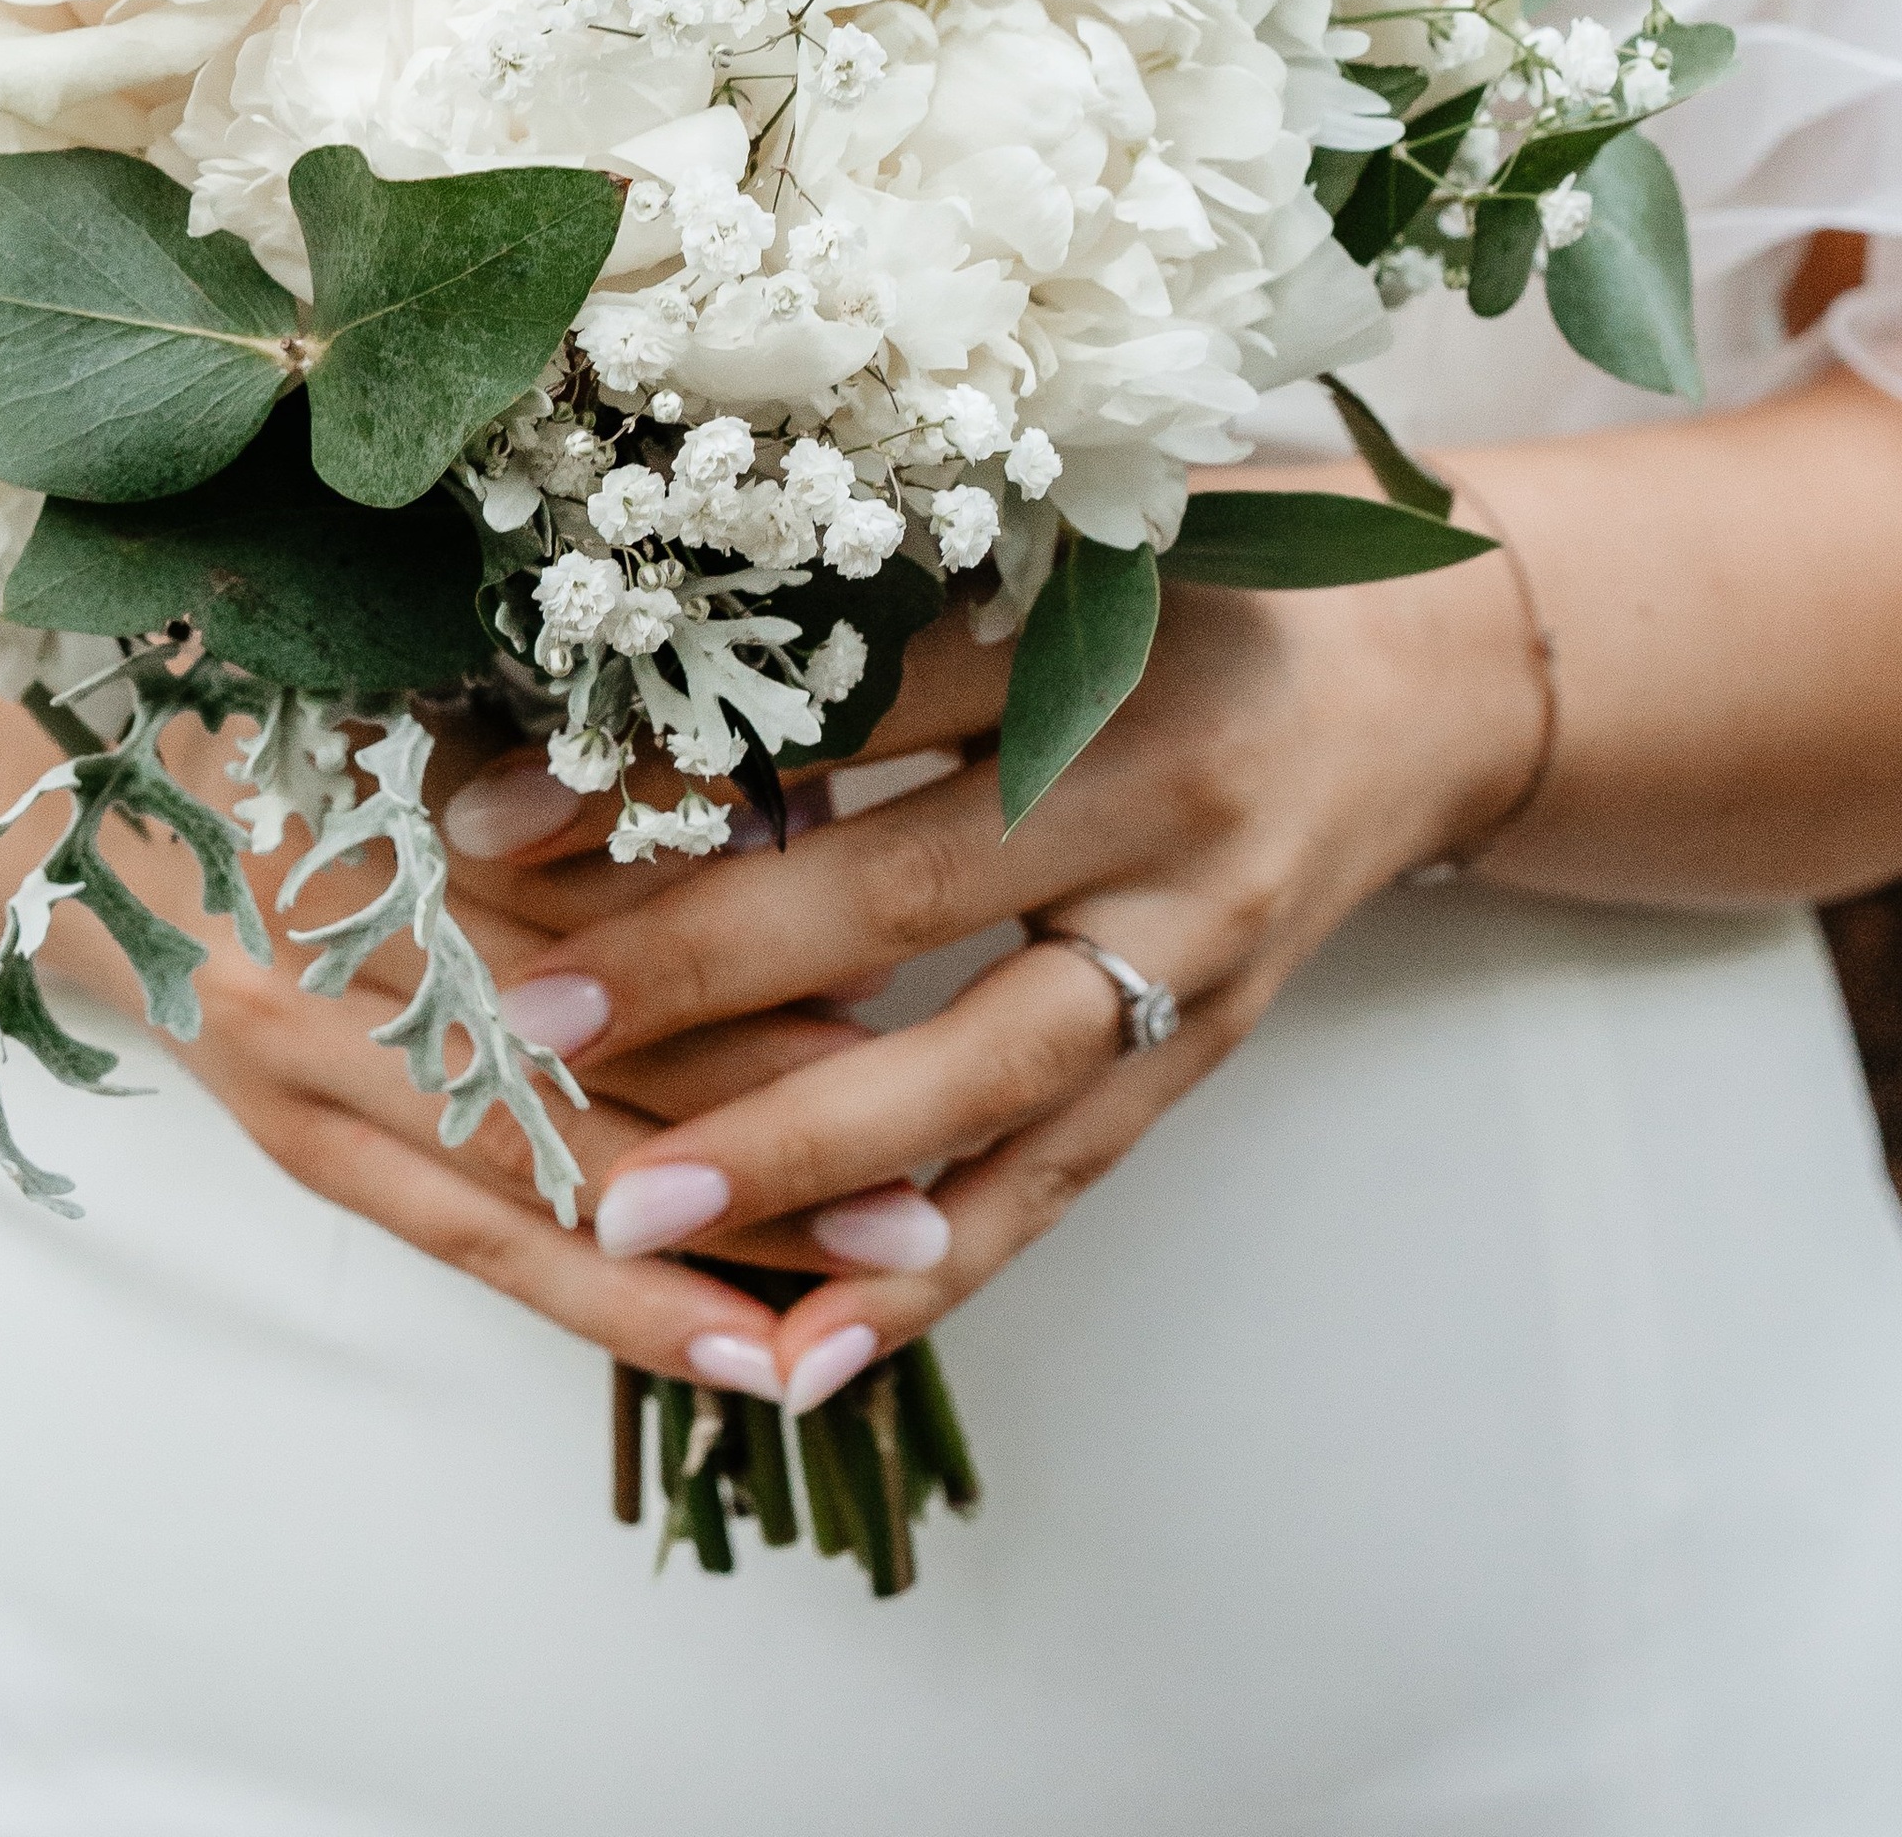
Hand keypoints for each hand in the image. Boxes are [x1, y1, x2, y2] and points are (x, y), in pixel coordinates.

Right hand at [46, 698, 886, 1400]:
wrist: (35, 783)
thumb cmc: (257, 683)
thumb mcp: (406, 660)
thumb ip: (580, 735)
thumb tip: (803, 794)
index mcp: (379, 782)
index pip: (589, 891)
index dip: (743, 946)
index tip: (904, 984)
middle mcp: (336, 929)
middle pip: (579, 1051)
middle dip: (764, 1125)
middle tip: (936, 1184)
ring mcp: (300, 1052)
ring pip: (536, 1175)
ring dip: (709, 1249)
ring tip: (878, 1302)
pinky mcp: (296, 1138)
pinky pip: (464, 1243)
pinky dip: (600, 1307)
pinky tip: (732, 1352)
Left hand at [459, 545, 1546, 1405]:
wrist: (1415, 685)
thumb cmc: (1180, 588)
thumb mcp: (1037, 547)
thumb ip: (859, 602)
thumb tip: (586, 670)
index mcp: (1092, 632)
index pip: (846, 699)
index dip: (669, 753)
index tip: (486, 804)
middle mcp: (1152, 793)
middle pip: (903, 885)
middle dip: (698, 958)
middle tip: (521, 1012)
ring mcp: (1191, 943)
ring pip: (985, 1065)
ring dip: (801, 1149)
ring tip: (629, 1208)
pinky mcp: (1204, 1055)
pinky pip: (1060, 1183)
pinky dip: (930, 1275)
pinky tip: (801, 1353)